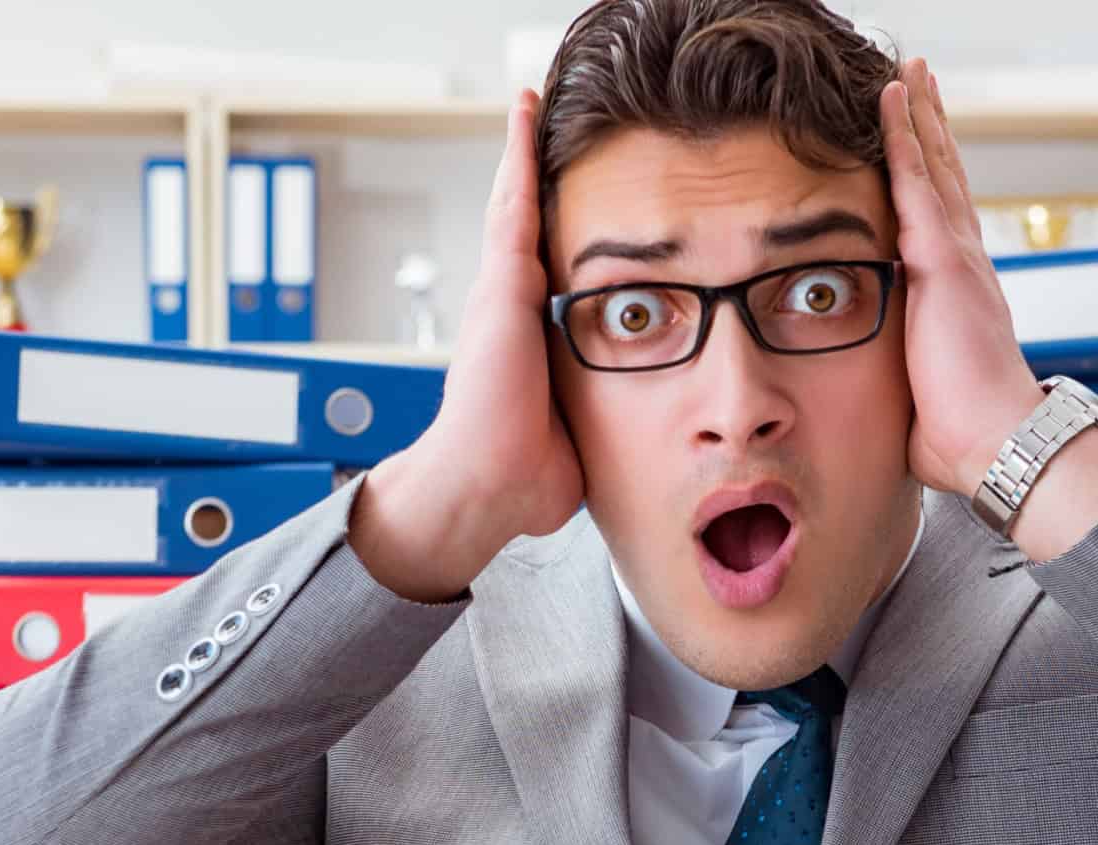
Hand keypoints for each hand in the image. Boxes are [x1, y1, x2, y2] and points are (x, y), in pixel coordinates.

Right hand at [351, 90, 586, 601]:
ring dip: (520, 154)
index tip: (559, 202)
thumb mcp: (570, 436)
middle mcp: (507, 310)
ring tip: (526, 104)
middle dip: (527, 177)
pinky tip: (525, 113)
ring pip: (513, 205)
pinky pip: (513, 205)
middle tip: (534, 126)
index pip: (540, 270)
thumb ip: (587, 423)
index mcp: (524, 341)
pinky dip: (518, 157)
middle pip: (521, 227)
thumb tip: (612, 443)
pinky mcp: (501, 285)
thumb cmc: (520, 478)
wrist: (485, 487)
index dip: (549, 232)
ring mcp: (500, 294)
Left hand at [878, 59, 1045, 499]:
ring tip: (909, 72)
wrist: (999, 445)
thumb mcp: (918, 400)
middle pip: (946, 180)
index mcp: (960, 298)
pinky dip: (904, 135)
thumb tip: (874, 407)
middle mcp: (966, 267)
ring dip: (919, 116)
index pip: (942, 223)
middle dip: (931, 131)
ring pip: (934, 166)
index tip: (921, 148)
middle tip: (919, 84)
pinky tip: (892, 98)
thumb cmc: (964, 438)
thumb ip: (901, 384)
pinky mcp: (943, 260)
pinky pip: (917, 180)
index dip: (931, 181)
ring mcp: (958, 258)